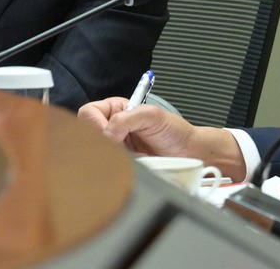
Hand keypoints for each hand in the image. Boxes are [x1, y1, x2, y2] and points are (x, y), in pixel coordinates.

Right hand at [77, 97, 247, 179]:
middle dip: (105, 142)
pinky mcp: (122, 165)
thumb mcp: (153, 116)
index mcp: (117, 110)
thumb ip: (127, 119)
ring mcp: (116, 148)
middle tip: (123, 146)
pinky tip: (137, 163)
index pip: (89, 113)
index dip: (95, 124)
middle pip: (89, 135)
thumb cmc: (175, 132)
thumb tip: (108, 132)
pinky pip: (110, 168)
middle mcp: (113, 128)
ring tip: (136, 155)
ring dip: (116, 156)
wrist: (190, 154)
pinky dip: (122, 167)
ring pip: (98, 154)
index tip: (110, 132)